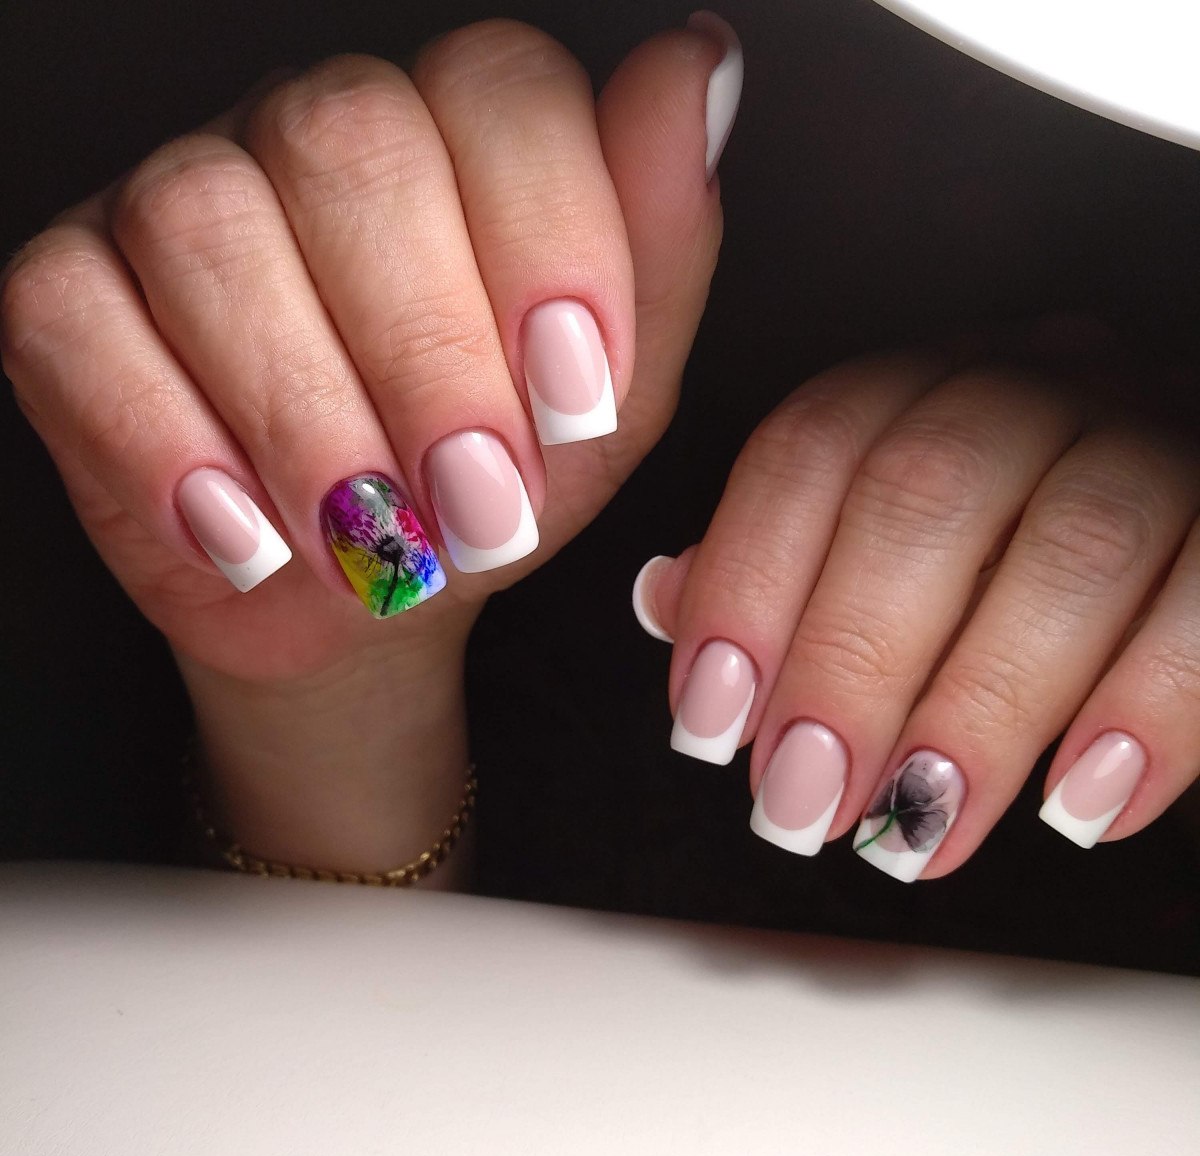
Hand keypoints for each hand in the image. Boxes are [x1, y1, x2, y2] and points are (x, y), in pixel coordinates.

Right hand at [1, 17, 741, 872]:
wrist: (376, 595)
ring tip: (375, 545)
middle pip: (347, 147)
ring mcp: (183, 203)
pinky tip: (251, 536)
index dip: (546, 238)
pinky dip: (170, 445)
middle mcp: (315, 141)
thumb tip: (698, 66)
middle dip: (428, 358)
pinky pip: (77, 318)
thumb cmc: (492, 488)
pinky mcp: (75, 295)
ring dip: (307, 419)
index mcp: (459, 145)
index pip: (499, 89)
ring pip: (207, 228)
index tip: (578, 399)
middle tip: (481, 505)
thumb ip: (658, 245)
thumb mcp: (607, 398)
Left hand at [634, 320, 1199, 880]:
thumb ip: (777, 565)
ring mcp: (1164, 431)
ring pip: (1075, 545)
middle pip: (930, 492)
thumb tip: (667, 599)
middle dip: (850, 665)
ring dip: (979, 710)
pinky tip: (1079, 806)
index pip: (815, 446)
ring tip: (916, 829)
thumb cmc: (1004, 549)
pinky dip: (1148, 714)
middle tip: (802, 802)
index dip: (747, 584)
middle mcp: (1043, 380)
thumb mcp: (880, 541)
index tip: (710, 718)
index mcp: (929, 382)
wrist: (1178, 544)